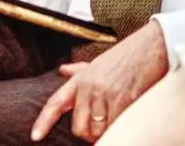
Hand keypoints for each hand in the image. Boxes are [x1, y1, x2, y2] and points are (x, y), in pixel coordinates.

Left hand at [32, 21, 169, 141]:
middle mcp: (89, 88)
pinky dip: (118, 131)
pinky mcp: (123, 102)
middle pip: (79, 126)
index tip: (35, 136)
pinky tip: (124, 123)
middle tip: (97, 130)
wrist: (150, 49)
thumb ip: (79, 71)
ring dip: (104, 134)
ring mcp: (106, 96)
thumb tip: (62, 71)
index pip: (56, 103)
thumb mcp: (97, 62)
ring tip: (112, 124)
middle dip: (87, 134)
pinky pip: (115, 128)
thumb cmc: (125, 57)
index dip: (43, 121)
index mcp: (80, 79)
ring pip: (97, 131)